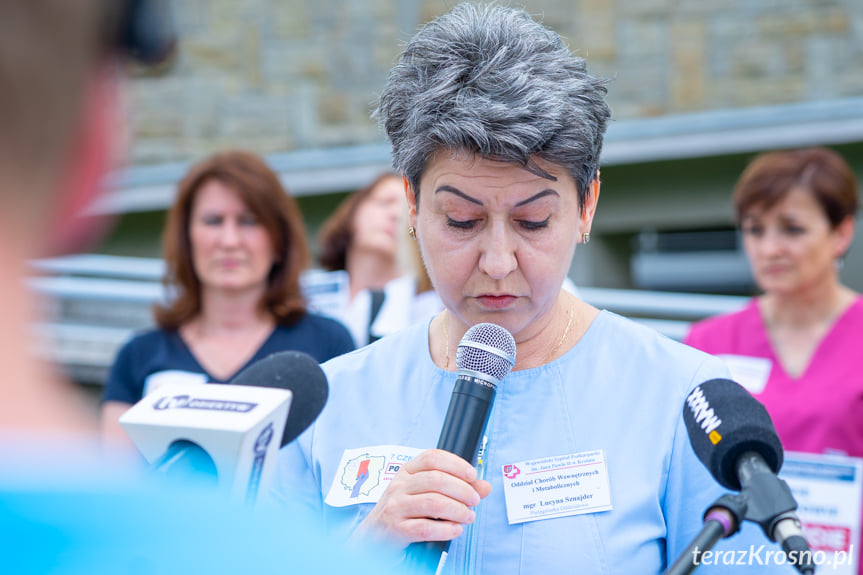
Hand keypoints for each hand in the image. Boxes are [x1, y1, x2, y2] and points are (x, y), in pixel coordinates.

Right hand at [353, 449, 491, 547]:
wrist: (374, 536)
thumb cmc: (403, 511)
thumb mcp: (425, 493)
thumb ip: (456, 488)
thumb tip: (485, 486)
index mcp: (407, 471)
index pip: (432, 457)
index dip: (455, 463)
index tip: (473, 475)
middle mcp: (399, 485)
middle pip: (436, 479)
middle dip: (462, 489)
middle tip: (475, 500)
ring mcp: (396, 507)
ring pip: (433, 502)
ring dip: (458, 510)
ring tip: (469, 517)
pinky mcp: (396, 529)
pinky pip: (425, 528)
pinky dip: (446, 529)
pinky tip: (456, 530)